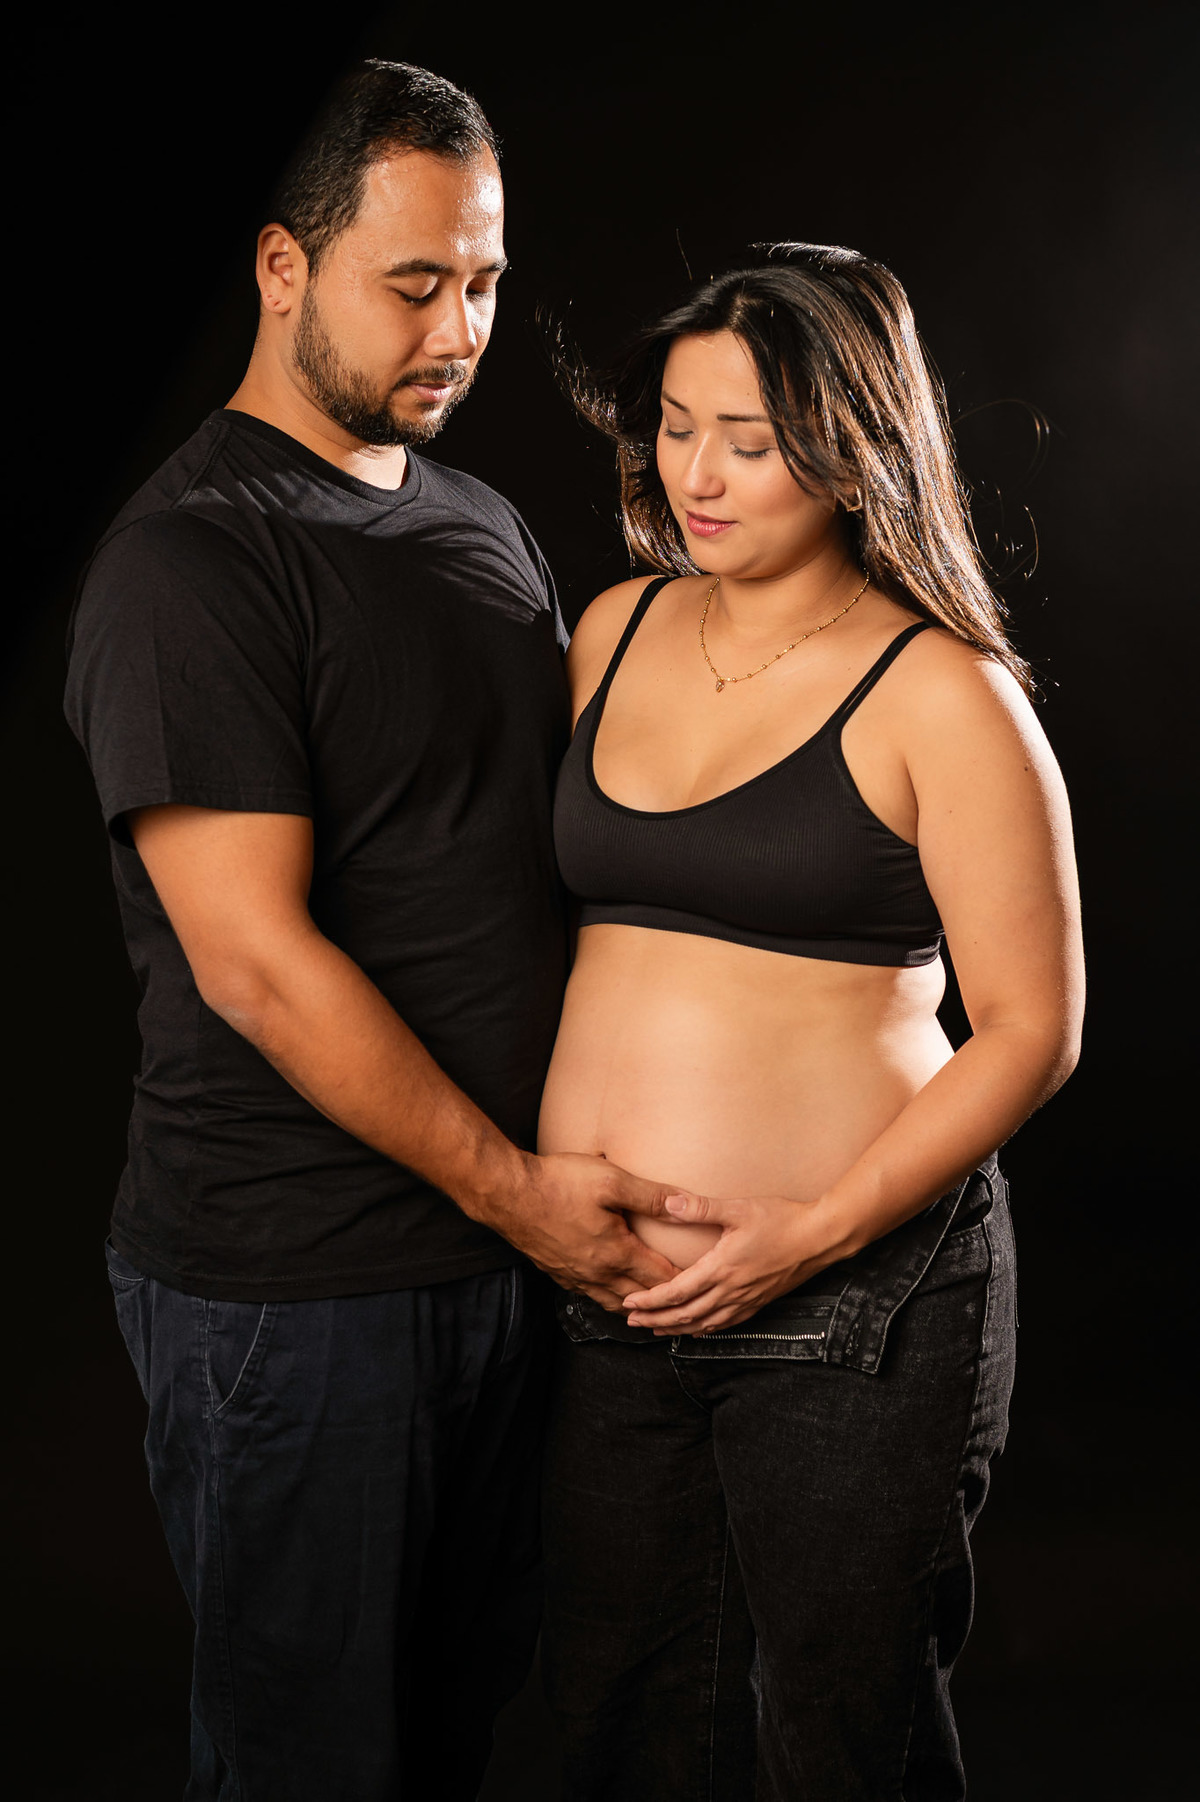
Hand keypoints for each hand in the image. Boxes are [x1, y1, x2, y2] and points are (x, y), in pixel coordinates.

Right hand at [499, 1152, 683, 1310]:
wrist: (507, 1193)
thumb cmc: (558, 1182)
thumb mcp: (611, 1180)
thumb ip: (651, 1196)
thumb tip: (686, 1205)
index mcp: (616, 1253)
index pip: (660, 1278)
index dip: (685, 1282)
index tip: (704, 1285)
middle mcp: (597, 1273)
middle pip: (640, 1299)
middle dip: (665, 1303)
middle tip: (686, 1304)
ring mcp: (575, 1276)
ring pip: (613, 1303)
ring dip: (636, 1306)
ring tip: (653, 1306)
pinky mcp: (557, 1273)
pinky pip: (590, 1295)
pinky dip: (609, 1298)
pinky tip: (611, 1290)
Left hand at [622, 1191, 855, 1334]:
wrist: (820, 1238)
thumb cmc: (781, 1219)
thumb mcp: (739, 1208)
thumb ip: (701, 1208)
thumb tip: (668, 1203)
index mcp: (722, 1268)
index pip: (677, 1292)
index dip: (650, 1300)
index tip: (629, 1302)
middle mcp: (731, 1290)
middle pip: (685, 1315)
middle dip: (655, 1320)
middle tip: (630, 1322)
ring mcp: (746, 1300)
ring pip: (703, 1324)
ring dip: (675, 1328)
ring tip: (654, 1329)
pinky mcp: (758, 1303)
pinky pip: (725, 1324)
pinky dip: (703, 1330)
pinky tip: (695, 1329)